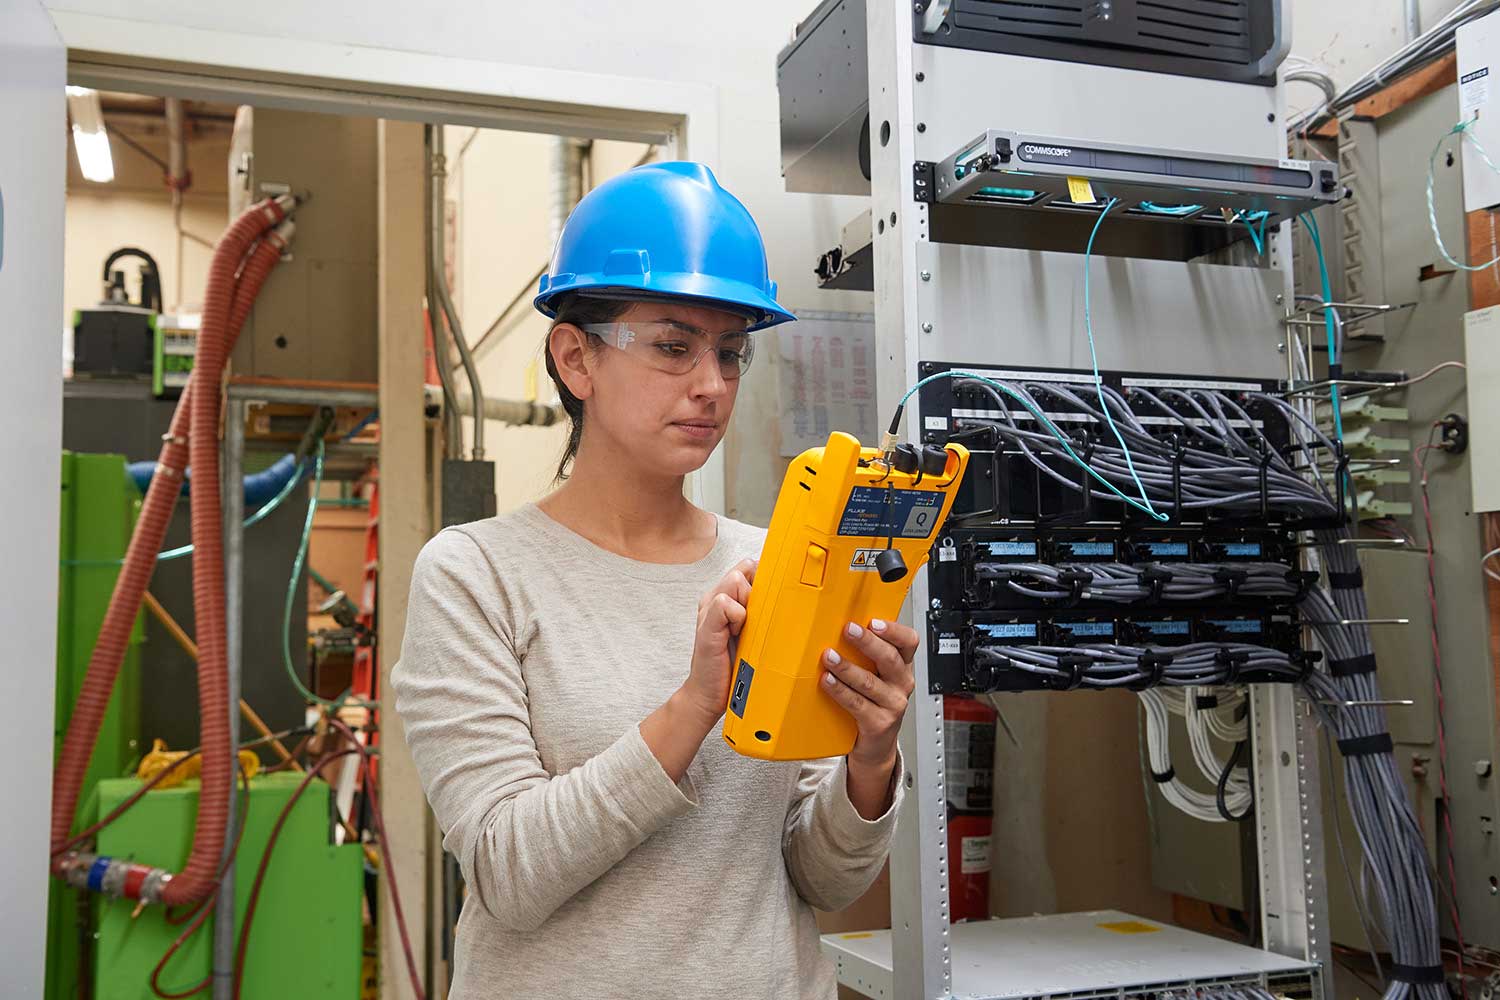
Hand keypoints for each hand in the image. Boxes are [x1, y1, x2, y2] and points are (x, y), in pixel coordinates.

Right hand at [679, 558, 756, 724]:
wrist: (709, 694)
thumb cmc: (732, 666)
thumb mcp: (752, 633)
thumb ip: (760, 612)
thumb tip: (787, 598)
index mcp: (725, 598)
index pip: (748, 567)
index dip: (763, 581)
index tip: (768, 604)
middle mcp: (714, 599)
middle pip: (744, 569)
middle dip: (757, 591)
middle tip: (755, 619)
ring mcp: (708, 610)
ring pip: (735, 580)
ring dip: (748, 604)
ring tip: (744, 628)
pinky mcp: (706, 624)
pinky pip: (725, 602)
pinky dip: (737, 617)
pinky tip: (736, 634)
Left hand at [821, 618, 918, 767]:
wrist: (875, 744)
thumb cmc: (872, 703)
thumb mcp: (876, 675)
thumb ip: (865, 655)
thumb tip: (837, 628)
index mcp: (903, 666)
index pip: (908, 642)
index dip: (894, 630)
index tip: (874, 621)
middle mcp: (901, 684)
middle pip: (889, 659)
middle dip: (867, 642)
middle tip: (848, 630)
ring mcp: (892, 704)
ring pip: (869, 682)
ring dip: (847, 667)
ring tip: (829, 657)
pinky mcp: (879, 723)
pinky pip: (857, 704)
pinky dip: (840, 691)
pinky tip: (827, 681)